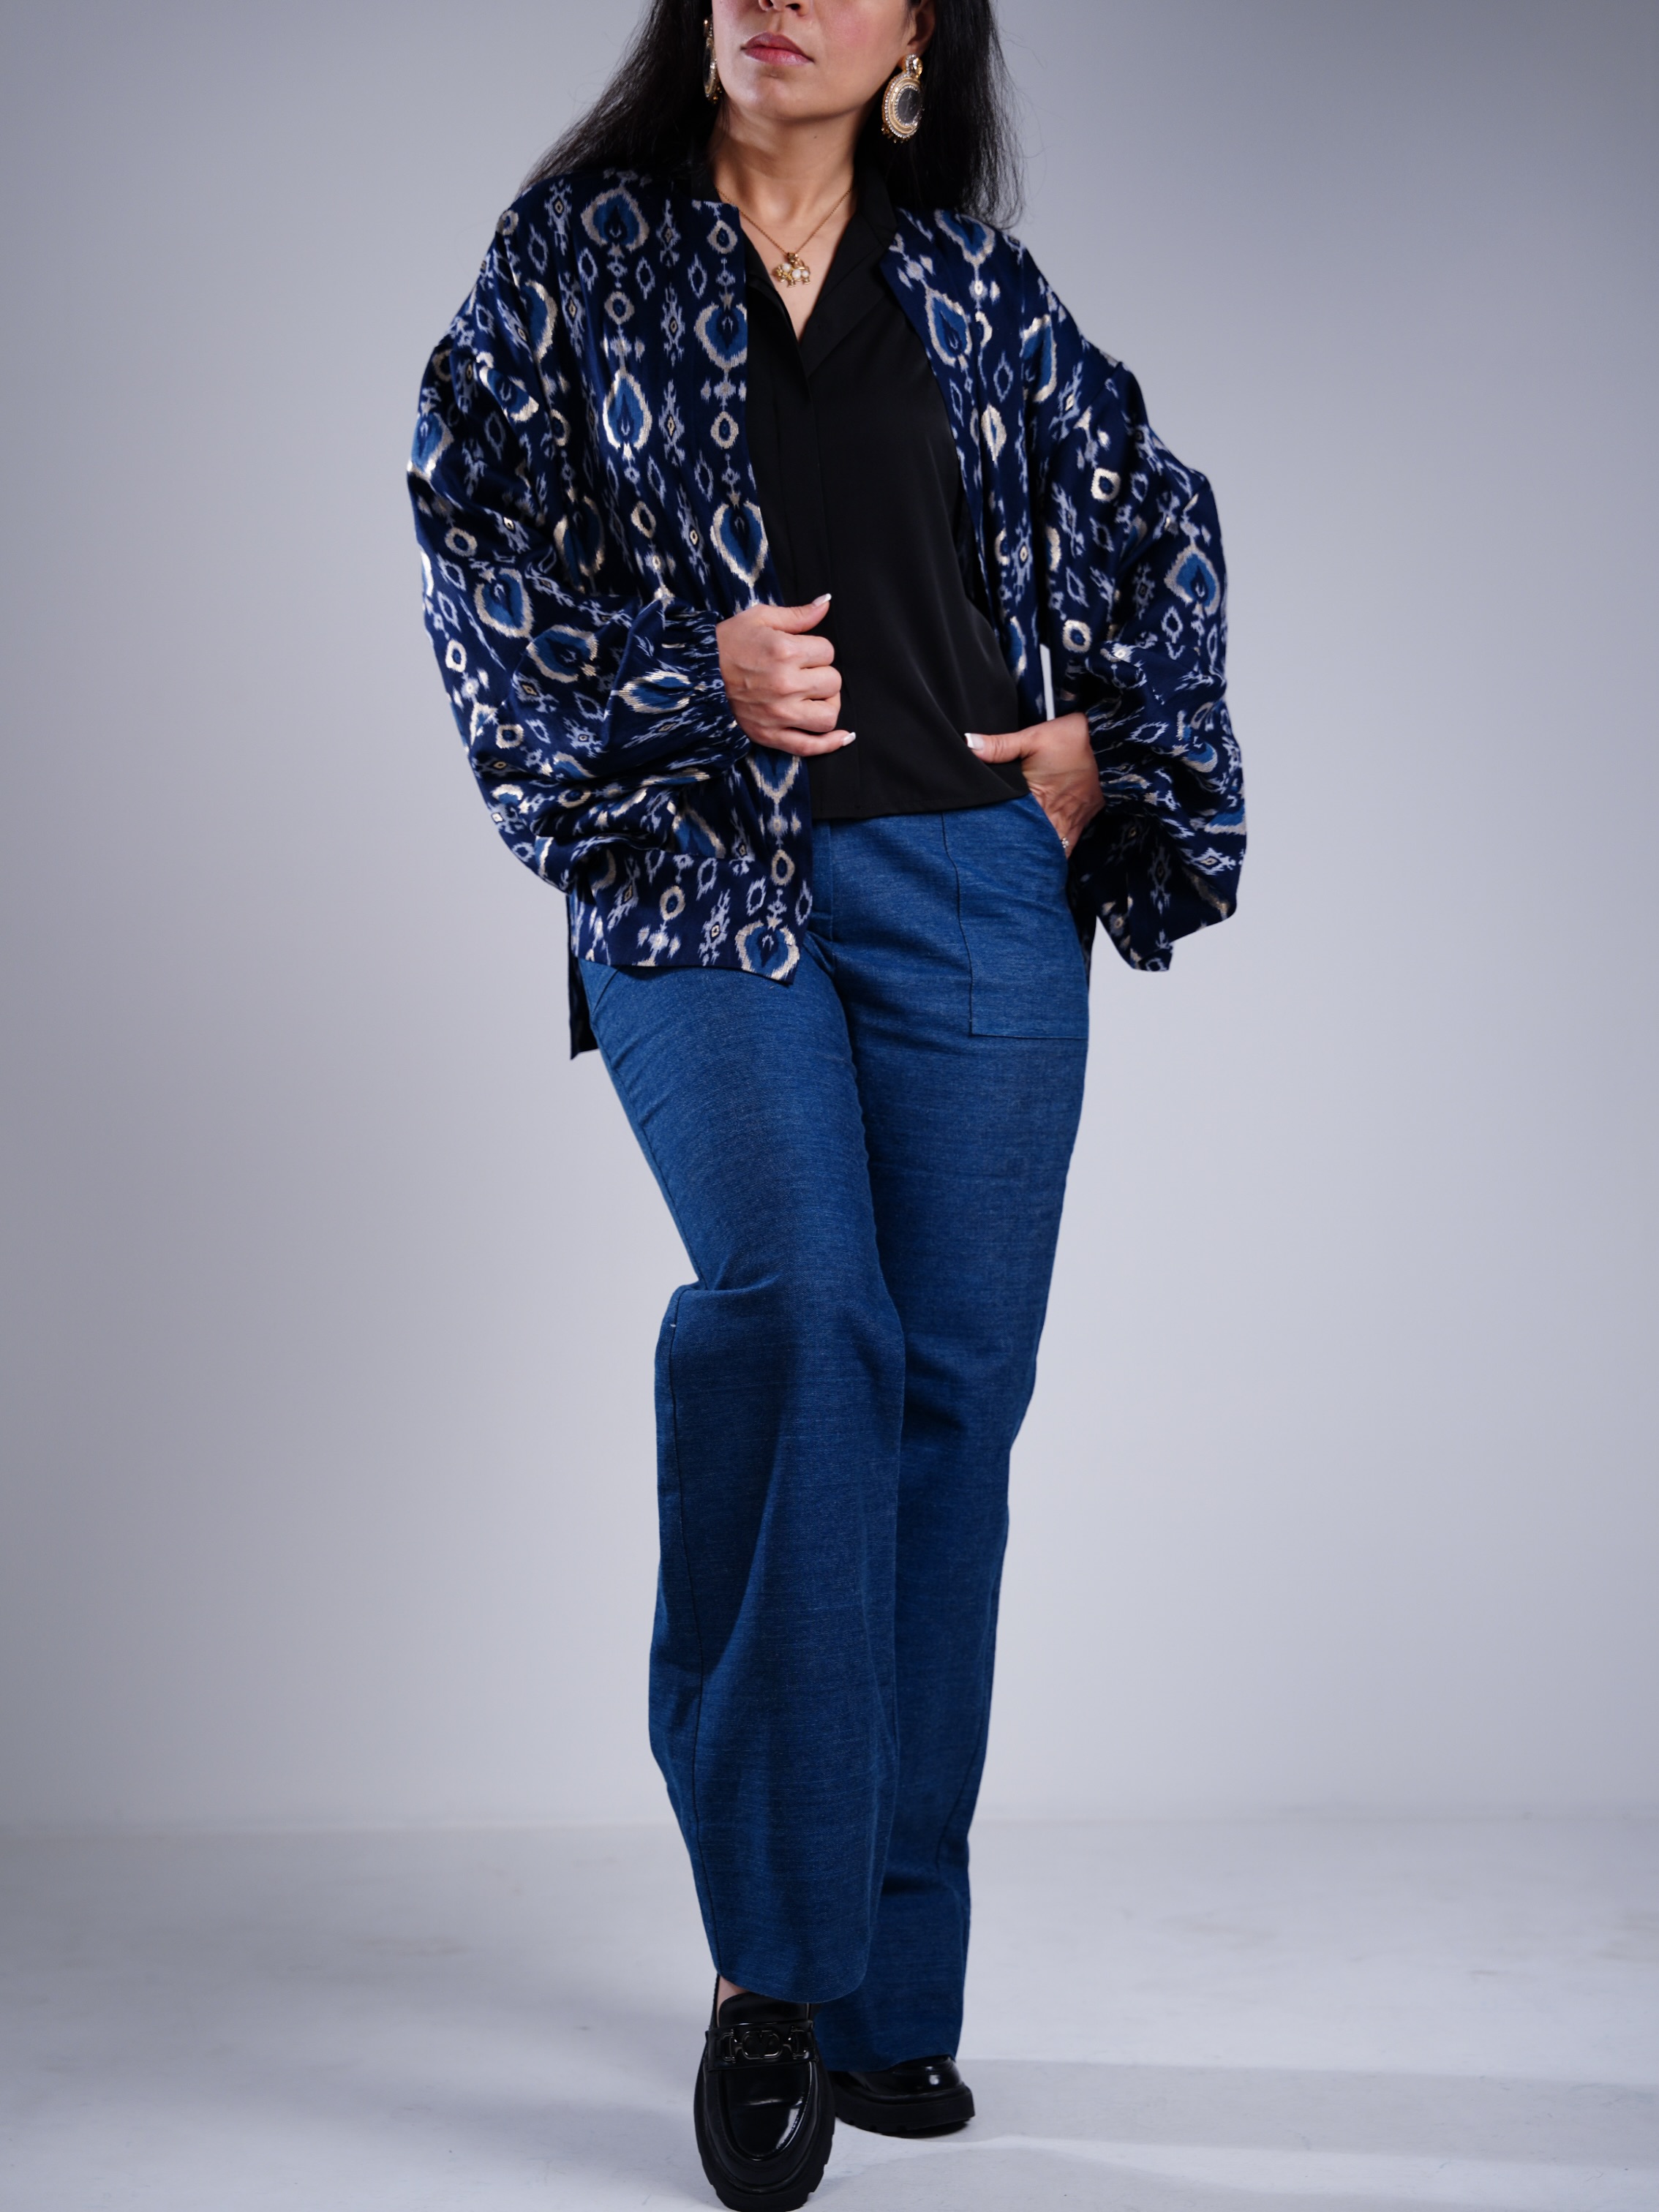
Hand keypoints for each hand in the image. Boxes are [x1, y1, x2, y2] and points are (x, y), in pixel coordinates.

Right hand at [716, 595, 855, 757]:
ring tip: (814, 698)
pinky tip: (844, 736)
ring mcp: (779, 714)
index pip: (828, 652)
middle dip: (823, 675)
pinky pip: (809, 747)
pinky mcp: (771, 735)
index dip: (818, 650)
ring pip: (828, 716)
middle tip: (804, 673)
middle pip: (832, 682)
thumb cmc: (728, 643)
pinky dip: (829, 744)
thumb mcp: (760, 618)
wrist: (695, 673)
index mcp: (785, 651)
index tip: (802, 652)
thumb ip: (798, 615)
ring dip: (827, 705)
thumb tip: (827, 603)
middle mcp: (786, 684)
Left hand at [967, 712, 1103, 854]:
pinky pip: (1069, 845)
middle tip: (998, 865)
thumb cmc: (1072, 739)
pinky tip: (1046, 857)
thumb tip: (969, 745)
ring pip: (1052, 849)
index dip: (999, 841)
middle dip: (1017, 854)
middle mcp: (1056, 816)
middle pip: (1032, 844)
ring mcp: (1072, 821)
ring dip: (1038, 854)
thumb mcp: (1033, 737)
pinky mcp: (1084, 819)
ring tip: (1019, 868)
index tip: (985, 849)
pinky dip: (1057, 852)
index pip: (1014, 828)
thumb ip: (1000, 746)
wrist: (1111, 741)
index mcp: (1038, 799)